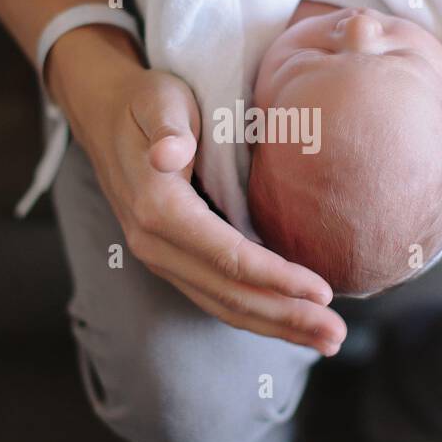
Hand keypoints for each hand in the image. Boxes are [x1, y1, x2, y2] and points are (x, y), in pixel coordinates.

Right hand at [52, 29, 346, 353]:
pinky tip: (290, 322)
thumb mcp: (159, 100)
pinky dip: (256, 315)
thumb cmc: (145, 103)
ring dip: (277, 327)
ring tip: (325, 341)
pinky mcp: (172, 262)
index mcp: (158, 209)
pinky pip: (216, 297)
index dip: (277, 278)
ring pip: (223, 306)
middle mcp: (155, 245)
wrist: (105, 118)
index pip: (229, 257)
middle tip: (336, 335)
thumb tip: (170, 153)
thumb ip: (169, 126)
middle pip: (230, 294)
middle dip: (287, 317)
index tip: (323, 291)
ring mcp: (161, 259)